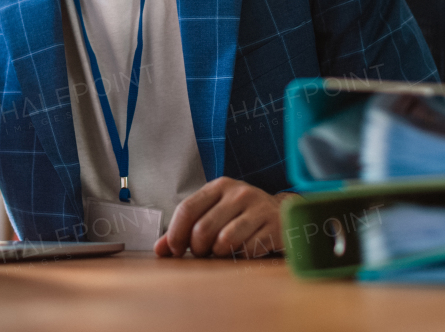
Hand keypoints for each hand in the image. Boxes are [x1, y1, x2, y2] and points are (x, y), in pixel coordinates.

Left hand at [154, 177, 294, 258]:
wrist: (284, 215)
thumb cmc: (242, 216)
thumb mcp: (215, 213)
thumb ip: (186, 229)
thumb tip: (160, 249)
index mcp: (219, 186)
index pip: (187, 209)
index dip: (176, 234)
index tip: (175, 250)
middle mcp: (239, 193)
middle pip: (203, 229)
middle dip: (198, 249)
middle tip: (204, 253)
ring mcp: (258, 208)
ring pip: (225, 241)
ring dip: (219, 254)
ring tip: (223, 251)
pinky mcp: (274, 226)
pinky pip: (247, 250)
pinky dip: (241, 257)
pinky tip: (245, 251)